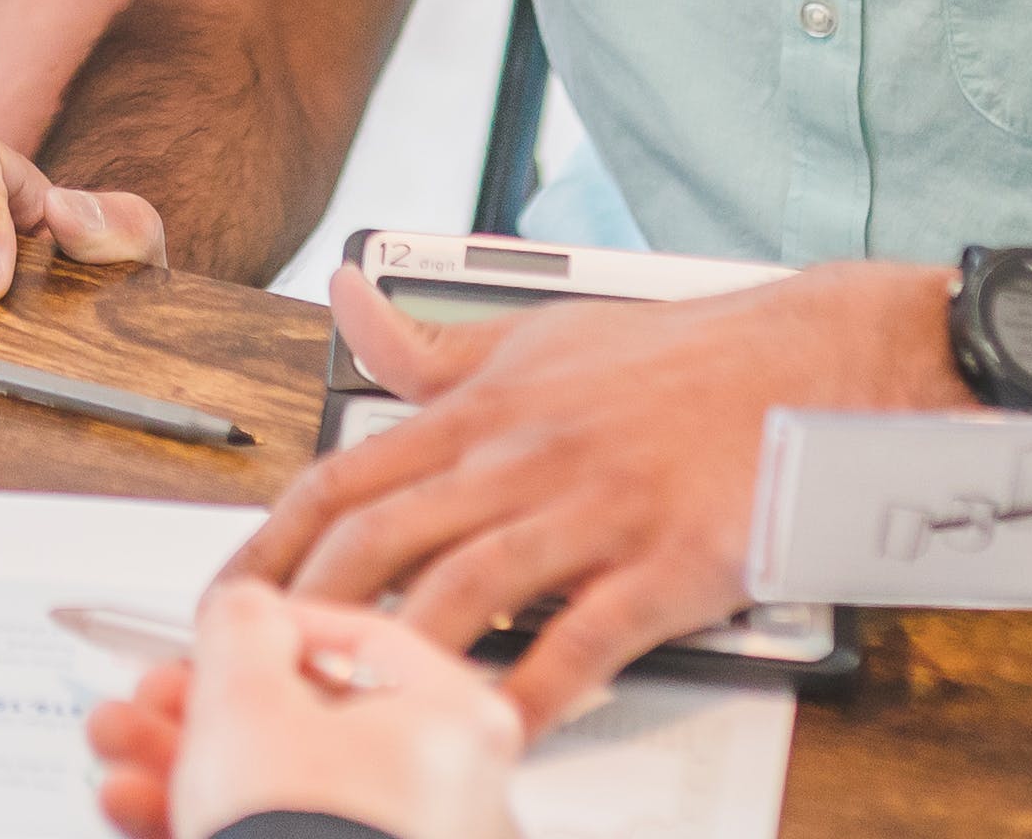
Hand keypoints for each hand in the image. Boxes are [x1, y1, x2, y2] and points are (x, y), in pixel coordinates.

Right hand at [83, 584, 519, 838]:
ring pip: (279, 787)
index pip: (354, 637)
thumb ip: (240, 624)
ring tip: (116, 753)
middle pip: (302, 721)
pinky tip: (137, 807)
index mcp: (455, 718)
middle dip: (196, 708)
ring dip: (181, 763)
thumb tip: (244, 609)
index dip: (260, 628)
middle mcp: (452, 789)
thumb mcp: (244, 693)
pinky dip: (209, 821)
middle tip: (144, 701)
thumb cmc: (304, 834)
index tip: (207, 637)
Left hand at [232, 257, 961, 731]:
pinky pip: (587, 638)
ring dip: (398, 658)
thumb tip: (344, 298)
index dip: (270, 544)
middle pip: (382, 540)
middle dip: (307, 612)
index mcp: (480, 412)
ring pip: (466, 590)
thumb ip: (428, 343)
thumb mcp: (531, 333)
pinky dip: (535, 692)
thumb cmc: (670, 359)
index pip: (344, 479)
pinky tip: (497, 734)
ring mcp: (593, 511)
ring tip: (349, 713)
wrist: (806, 362)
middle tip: (262, 677)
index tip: (225, 604)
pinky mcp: (669, 562)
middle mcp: (520, 458)